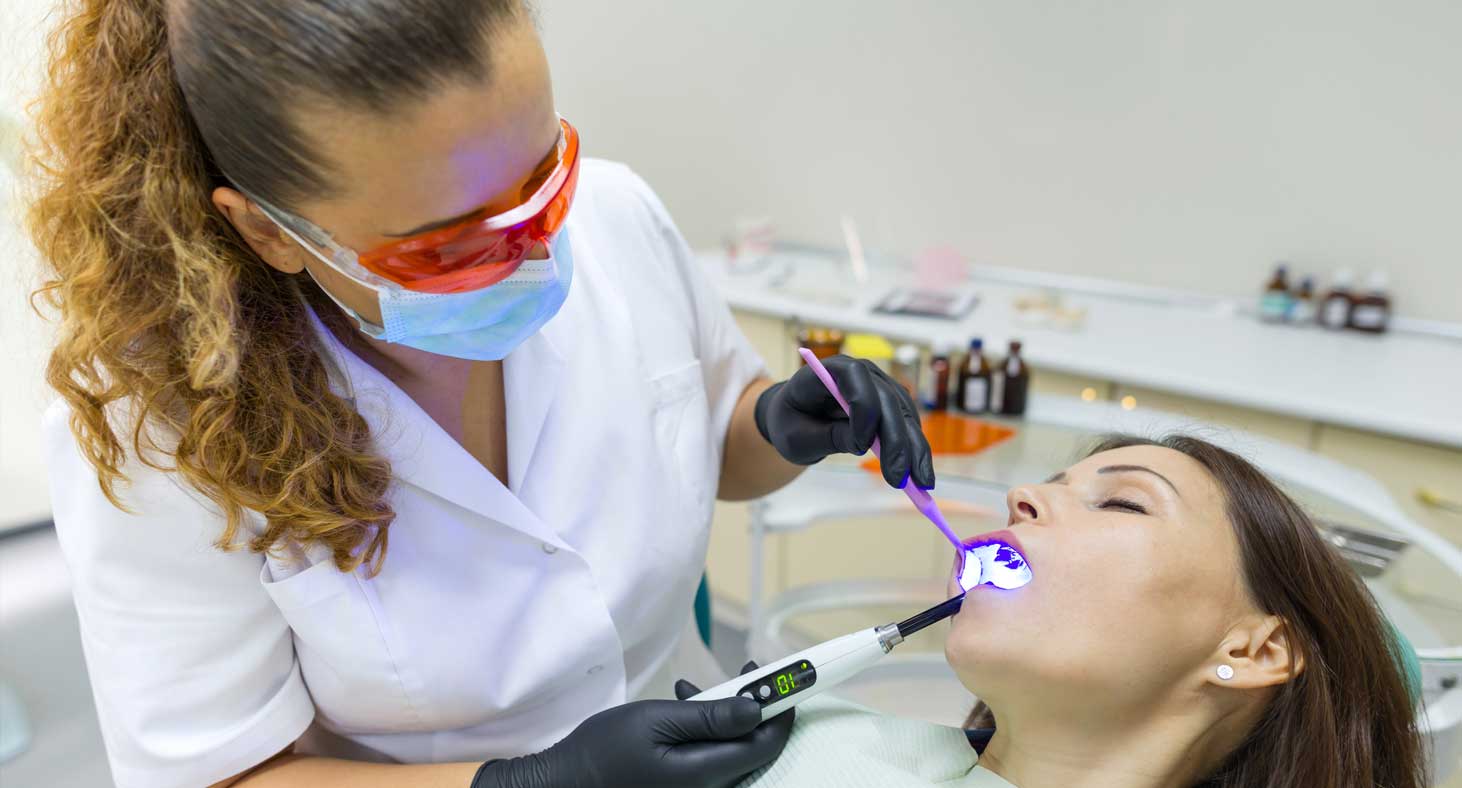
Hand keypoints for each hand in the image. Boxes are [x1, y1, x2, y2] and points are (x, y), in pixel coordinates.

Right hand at [472, 662, 793, 787]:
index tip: (787, 677)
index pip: (766, 742)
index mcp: (706, 774)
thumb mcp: (656, 722)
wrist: (563, 784)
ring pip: (732, 749)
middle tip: (747, 672)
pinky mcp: (682, 785)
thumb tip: (757, 708)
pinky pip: (712, 757)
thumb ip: (709, 717)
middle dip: (755, 706)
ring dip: (727, 714)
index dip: (783, 708)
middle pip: (754, 746)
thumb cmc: (603, 752)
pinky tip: (684, 705)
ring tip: (697, 687)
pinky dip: (707, 729)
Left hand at [754, 354, 935, 488]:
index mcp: (830, 370)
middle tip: (898, 478)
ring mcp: (880, 386)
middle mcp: (861, 373)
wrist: (798, 418)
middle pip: (887, 400)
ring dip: (914, 449)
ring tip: (920, 484)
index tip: (861, 447)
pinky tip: (919, 474)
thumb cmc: (791, 423)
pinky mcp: (892, 404)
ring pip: (905, 415)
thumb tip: (861, 445)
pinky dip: (915, 449)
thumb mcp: (797, 437)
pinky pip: (909, 425)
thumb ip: (827, 437)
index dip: (863, 408)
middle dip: (896, 441)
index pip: (855, 378)